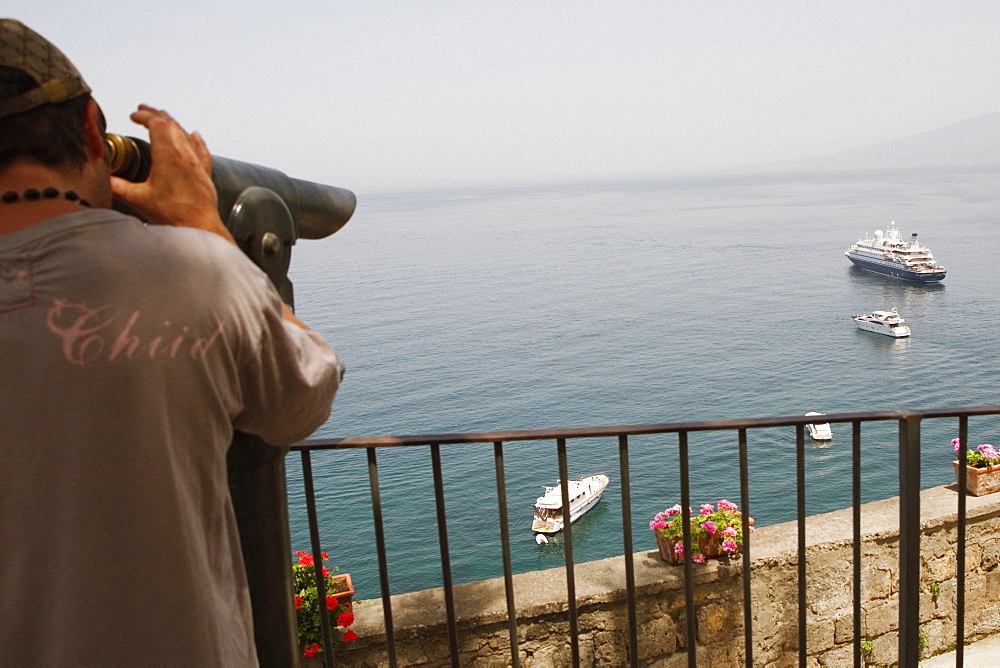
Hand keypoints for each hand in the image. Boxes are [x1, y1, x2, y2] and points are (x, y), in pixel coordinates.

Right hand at [110, 105, 233, 242]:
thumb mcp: (138, 199)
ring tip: (163, 118)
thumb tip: (103, 178)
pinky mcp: (205, 175)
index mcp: (169, 156)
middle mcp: (186, 156)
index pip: (157, 125)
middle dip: (156, 115)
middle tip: (144, 111)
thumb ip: (117, 186)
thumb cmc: (174, 216)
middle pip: (172, 125)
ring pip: (186, 135)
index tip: (134, 115)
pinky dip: (196, 139)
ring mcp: (198, 164)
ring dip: (173, 124)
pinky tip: (195, 135)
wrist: (200, 228)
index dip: (144, 116)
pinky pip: (202, 150)